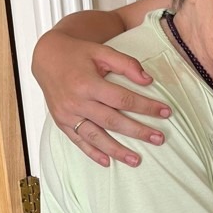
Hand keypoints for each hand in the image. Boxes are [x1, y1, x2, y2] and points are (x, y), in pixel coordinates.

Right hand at [32, 30, 170, 166]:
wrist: (46, 57)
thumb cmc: (78, 53)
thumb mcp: (102, 51)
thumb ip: (126, 64)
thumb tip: (148, 80)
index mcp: (88, 83)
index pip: (123, 99)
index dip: (146, 106)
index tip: (166, 112)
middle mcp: (77, 101)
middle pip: (113, 121)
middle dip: (138, 131)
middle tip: (159, 139)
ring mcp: (68, 114)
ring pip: (96, 136)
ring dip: (117, 150)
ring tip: (136, 160)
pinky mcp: (61, 122)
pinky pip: (78, 141)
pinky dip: (92, 153)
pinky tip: (107, 162)